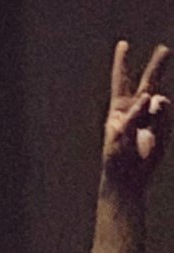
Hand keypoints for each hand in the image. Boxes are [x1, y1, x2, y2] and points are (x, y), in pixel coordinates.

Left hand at [103, 40, 170, 191]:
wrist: (127, 180)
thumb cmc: (116, 160)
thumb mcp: (118, 137)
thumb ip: (134, 116)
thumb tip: (152, 97)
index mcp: (119, 109)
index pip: (121, 81)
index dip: (122, 62)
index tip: (123, 45)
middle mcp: (136, 110)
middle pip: (148, 82)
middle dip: (157, 66)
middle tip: (164, 49)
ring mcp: (151, 118)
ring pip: (160, 100)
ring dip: (158, 104)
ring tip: (149, 127)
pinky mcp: (162, 128)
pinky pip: (165, 116)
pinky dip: (160, 119)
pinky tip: (152, 127)